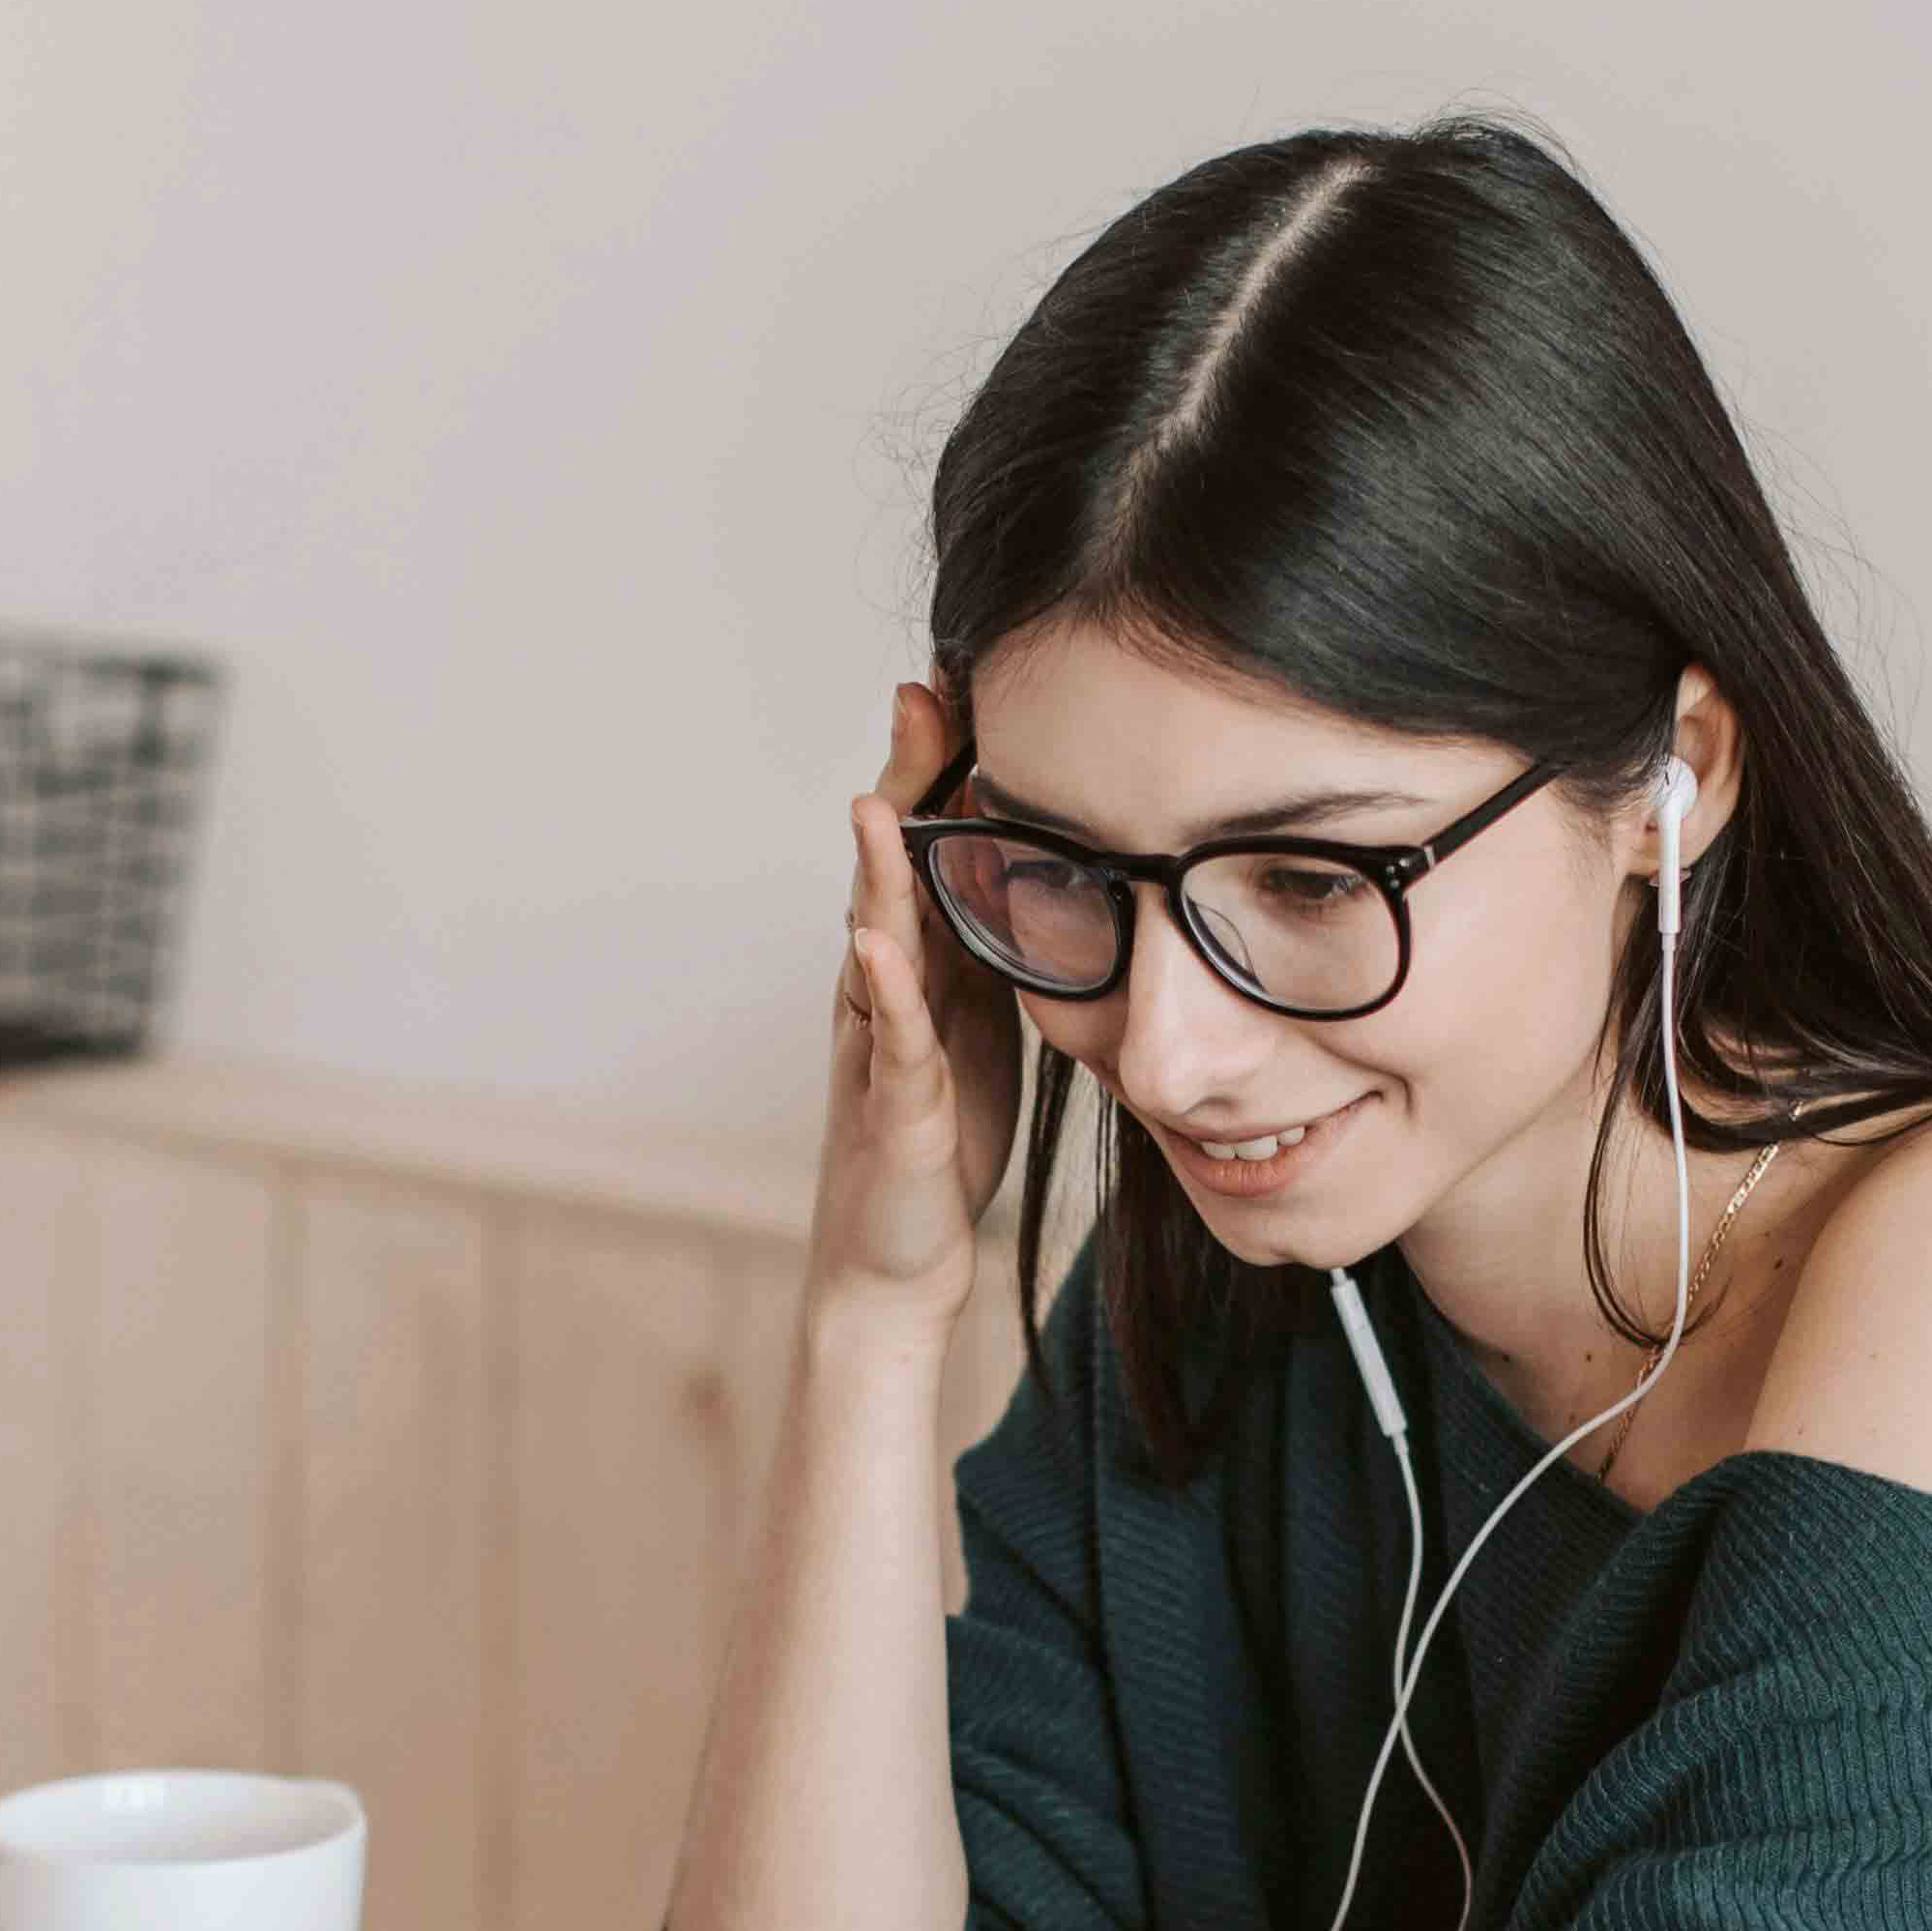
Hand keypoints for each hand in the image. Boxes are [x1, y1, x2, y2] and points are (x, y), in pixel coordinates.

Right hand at [814, 679, 1022, 1327]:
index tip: (969, 674)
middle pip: (896, 866)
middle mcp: (890, 987)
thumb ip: (1004, 943)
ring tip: (876, 799)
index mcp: (927, 962)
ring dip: (877, 869)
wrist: (897, 1255)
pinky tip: (874, 942)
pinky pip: (887, 1042)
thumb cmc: (941, 1135)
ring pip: (876, 940)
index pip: (937, 844)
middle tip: (922, 688)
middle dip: (908, 778)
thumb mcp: (987, 1021)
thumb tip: (1057, 864)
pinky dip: (879, 990)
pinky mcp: (894, 1108)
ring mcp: (882, 1044)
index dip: (948, 765)